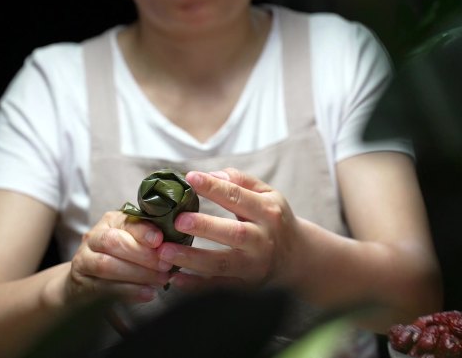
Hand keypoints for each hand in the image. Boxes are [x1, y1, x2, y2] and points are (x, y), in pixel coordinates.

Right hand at [66, 211, 171, 303]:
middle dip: (142, 255)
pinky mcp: (81, 281)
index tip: (160, 241)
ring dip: (137, 274)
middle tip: (165, 265)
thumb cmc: (120, 257)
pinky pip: (104, 287)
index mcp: (112, 221)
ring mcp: (84, 258)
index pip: (126, 222)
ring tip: (160, 280)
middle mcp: (95, 236)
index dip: (143, 231)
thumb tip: (175, 246)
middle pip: (113, 242)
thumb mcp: (135, 243)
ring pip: (106, 265)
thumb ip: (150, 242)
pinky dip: (129, 291)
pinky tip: (147, 294)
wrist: (88, 279)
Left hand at [158, 168, 301, 290]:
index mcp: (267, 212)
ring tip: (165, 252)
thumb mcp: (268, 195)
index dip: (214, 187)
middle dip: (205, 227)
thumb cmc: (275, 221)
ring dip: (193, 259)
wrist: (296, 258)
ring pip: (222, 264)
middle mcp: (262, 240)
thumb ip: (242, 181)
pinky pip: (218, 287)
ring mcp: (253, 266)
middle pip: (234, 233)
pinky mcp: (244, 286)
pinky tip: (175, 279)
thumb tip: (213, 174)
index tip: (190, 178)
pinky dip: (196, 286)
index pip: (239, 197)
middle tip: (178, 220)